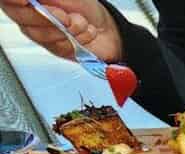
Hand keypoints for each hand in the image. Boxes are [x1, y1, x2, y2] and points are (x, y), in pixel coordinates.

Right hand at [0, 0, 121, 61]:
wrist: (106, 27)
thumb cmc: (84, 5)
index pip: (7, 0)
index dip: (13, 0)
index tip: (25, 0)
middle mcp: (27, 14)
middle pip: (21, 16)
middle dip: (47, 17)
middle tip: (65, 16)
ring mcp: (38, 32)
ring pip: (40, 33)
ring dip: (67, 28)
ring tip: (80, 22)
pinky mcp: (53, 48)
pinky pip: (58, 46)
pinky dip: (77, 39)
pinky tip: (84, 33)